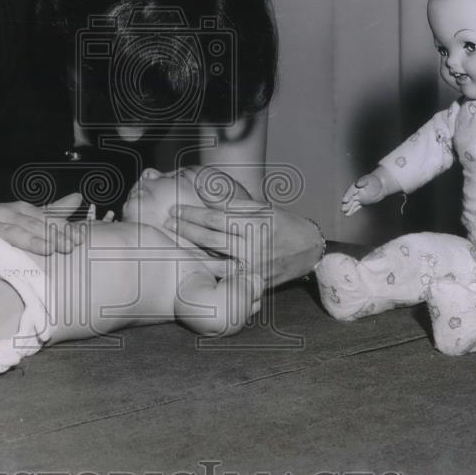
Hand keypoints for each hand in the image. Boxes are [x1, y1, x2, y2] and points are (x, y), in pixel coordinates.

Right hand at [0, 192, 84, 254]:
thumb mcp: (22, 217)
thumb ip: (50, 211)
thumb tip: (78, 198)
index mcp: (22, 209)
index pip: (47, 216)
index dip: (64, 226)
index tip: (80, 237)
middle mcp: (10, 211)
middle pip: (37, 221)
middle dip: (57, 232)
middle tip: (73, 244)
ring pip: (22, 228)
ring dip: (39, 237)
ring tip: (57, 247)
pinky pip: (2, 236)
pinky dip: (18, 242)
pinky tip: (31, 249)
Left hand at [165, 199, 324, 287]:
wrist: (308, 251)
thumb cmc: (282, 224)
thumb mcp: (260, 208)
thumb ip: (231, 202)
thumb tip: (204, 191)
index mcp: (254, 225)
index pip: (215, 219)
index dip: (192, 213)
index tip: (174, 209)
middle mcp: (253, 247)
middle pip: (210, 238)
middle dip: (186, 229)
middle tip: (167, 222)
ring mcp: (252, 268)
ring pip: (214, 259)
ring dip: (191, 250)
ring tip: (173, 242)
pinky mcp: (252, 282)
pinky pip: (225, 275)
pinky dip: (208, 267)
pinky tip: (192, 262)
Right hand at [341, 172, 385, 215]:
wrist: (381, 185)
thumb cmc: (375, 181)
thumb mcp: (370, 180)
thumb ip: (363, 182)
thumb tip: (358, 184)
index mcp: (356, 185)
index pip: (351, 191)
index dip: (347, 195)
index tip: (344, 200)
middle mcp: (356, 192)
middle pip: (350, 198)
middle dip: (346, 204)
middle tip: (343, 209)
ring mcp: (358, 197)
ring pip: (352, 203)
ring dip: (348, 208)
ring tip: (345, 214)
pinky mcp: (361, 202)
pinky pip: (356, 206)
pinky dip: (352, 210)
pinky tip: (348, 214)